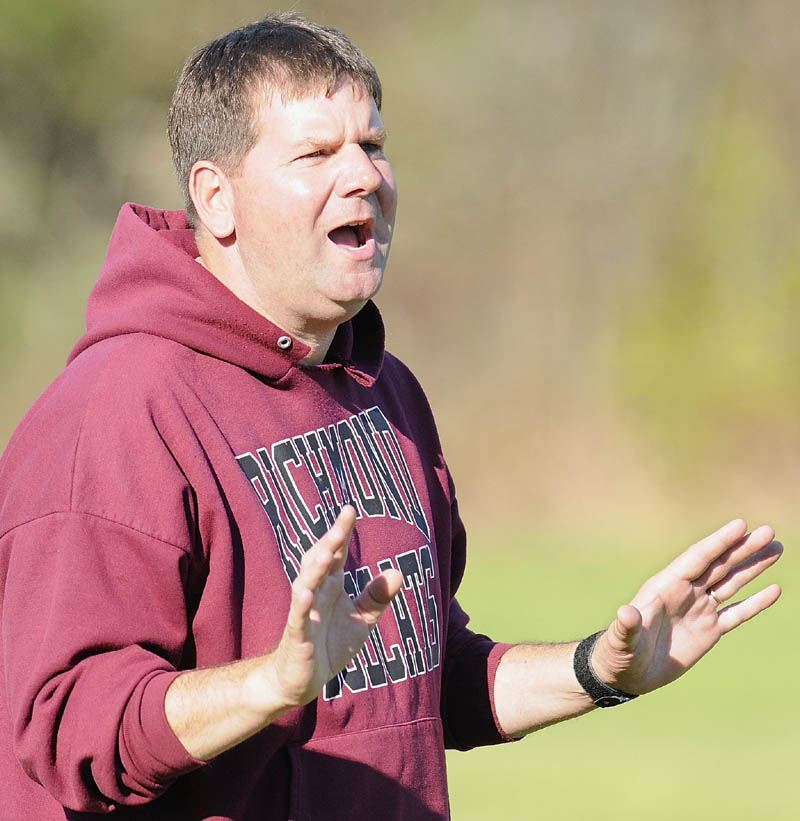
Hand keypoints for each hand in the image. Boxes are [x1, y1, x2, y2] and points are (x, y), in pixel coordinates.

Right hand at [264, 505, 402, 709]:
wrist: (302, 680)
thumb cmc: (329, 644)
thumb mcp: (361, 620)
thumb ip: (377, 596)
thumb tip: (398, 572)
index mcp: (330, 586)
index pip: (335, 554)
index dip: (341, 532)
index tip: (349, 509)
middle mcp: (315, 594)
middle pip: (319, 562)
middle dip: (329, 543)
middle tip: (341, 525)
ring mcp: (304, 614)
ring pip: (305, 585)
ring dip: (314, 569)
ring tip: (326, 551)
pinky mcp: (296, 636)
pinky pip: (298, 618)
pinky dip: (301, 605)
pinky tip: (306, 593)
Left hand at [590, 519, 781, 694]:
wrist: (627, 673)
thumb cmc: (618, 652)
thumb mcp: (621, 639)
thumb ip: (627, 626)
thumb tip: (625, 613)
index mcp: (666, 586)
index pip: (698, 558)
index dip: (719, 542)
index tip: (741, 525)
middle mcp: (685, 593)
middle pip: (719, 565)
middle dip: (743, 548)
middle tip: (769, 532)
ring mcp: (699, 610)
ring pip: (731, 582)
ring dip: (752, 567)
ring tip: (775, 548)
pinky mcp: (709, 630)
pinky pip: (737, 612)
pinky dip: (755, 602)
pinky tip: (774, 589)